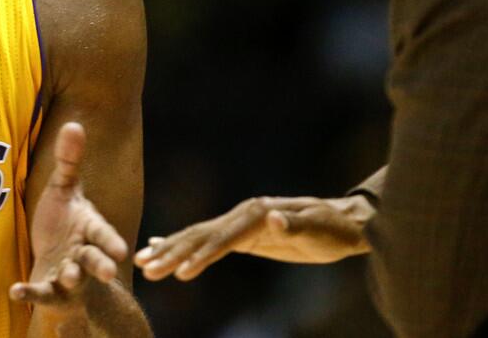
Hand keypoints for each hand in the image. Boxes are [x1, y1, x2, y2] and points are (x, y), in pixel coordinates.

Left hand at [9, 122, 128, 307]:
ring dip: (72, 278)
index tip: (121, 250)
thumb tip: (74, 123)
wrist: (58, 261)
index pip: (103, 234)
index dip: (111, 241)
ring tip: (70, 277)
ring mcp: (69, 275)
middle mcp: (84, 254)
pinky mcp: (50, 291)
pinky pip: (41, 293)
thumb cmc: (65, 223)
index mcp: (90, 229)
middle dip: (101, 265)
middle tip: (110, 272)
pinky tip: (15, 292)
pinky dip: (29, 294)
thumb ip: (69, 161)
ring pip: (73, 279)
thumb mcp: (64, 190)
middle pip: (95, 261)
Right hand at [134, 194, 373, 280]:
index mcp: (255, 212)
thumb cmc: (335, 229)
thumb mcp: (319, 229)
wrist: (347, 223)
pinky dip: (181, 244)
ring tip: (140, 263)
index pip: (222, 238)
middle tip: (145, 270)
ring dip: (168, 250)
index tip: (182, 273)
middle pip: (200, 235)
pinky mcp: (242, 234)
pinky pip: (205, 240)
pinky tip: (160, 246)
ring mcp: (239, 223)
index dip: (202, 255)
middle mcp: (242, 214)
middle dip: (172, 253)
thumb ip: (292, 224)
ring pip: (196, 237)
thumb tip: (271, 216)